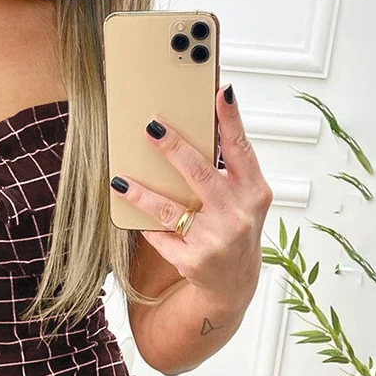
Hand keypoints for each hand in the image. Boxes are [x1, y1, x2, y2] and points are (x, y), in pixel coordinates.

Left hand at [109, 83, 272, 309]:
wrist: (233, 284)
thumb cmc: (236, 231)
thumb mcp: (244, 201)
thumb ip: (229, 171)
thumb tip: (199, 131)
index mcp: (254, 193)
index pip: (241, 150)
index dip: (230, 120)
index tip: (219, 92)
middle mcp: (237, 215)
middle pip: (200, 173)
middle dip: (174, 148)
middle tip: (151, 127)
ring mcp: (215, 240)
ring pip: (169, 208)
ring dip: (141, 192)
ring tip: (121, 179)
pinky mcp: (192, 260)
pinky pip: (160, 235)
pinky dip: (145, 223)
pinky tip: (131, 212)